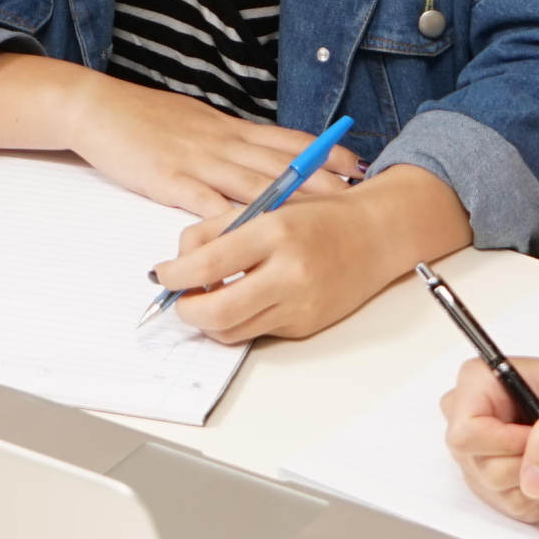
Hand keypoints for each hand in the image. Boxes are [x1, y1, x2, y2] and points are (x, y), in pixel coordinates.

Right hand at [57, 73, 360, 222]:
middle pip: (281, 163)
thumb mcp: (196, 121)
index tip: (357, 163)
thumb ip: (227, 140)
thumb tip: (258, 155)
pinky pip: (206, 202)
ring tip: (322, 218)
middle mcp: (221, 142)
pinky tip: (252, 233)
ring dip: (291, 202)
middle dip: (322, 180)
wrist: (97, 108)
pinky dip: (231, 219)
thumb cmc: (144, 117)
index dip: (325, 151)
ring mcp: (197, 161)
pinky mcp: (170, 180)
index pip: (287, 139)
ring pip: (252, 183)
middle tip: (358, 195)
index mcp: (229, 128)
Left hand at [152, 162, 455, 344]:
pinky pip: (257, 331)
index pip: (209, 265)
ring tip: (207, 296)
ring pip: (232, 331)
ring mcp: (300, 305)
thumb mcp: (265, 207)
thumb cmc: (317, 217)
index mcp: (276, 232)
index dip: (175, 275)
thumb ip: (217, 230)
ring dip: (209, 320)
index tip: (162, 274)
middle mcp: (290, 273)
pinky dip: (240, 319)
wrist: (376, 235)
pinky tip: (244, 298)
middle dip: (186, 310)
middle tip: (178, 299)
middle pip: (217, 313)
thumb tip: (177, 262)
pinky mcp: (305, 326)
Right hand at [441, 344, 538, 523]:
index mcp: (478, 385)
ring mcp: (485, 454)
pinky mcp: (502, 479)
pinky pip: (514, 508)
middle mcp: (474, 421)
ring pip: (497, 494)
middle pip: (481, 469)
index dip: (504, 445)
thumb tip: (532, 481)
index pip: (465, 435)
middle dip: (530, 464)